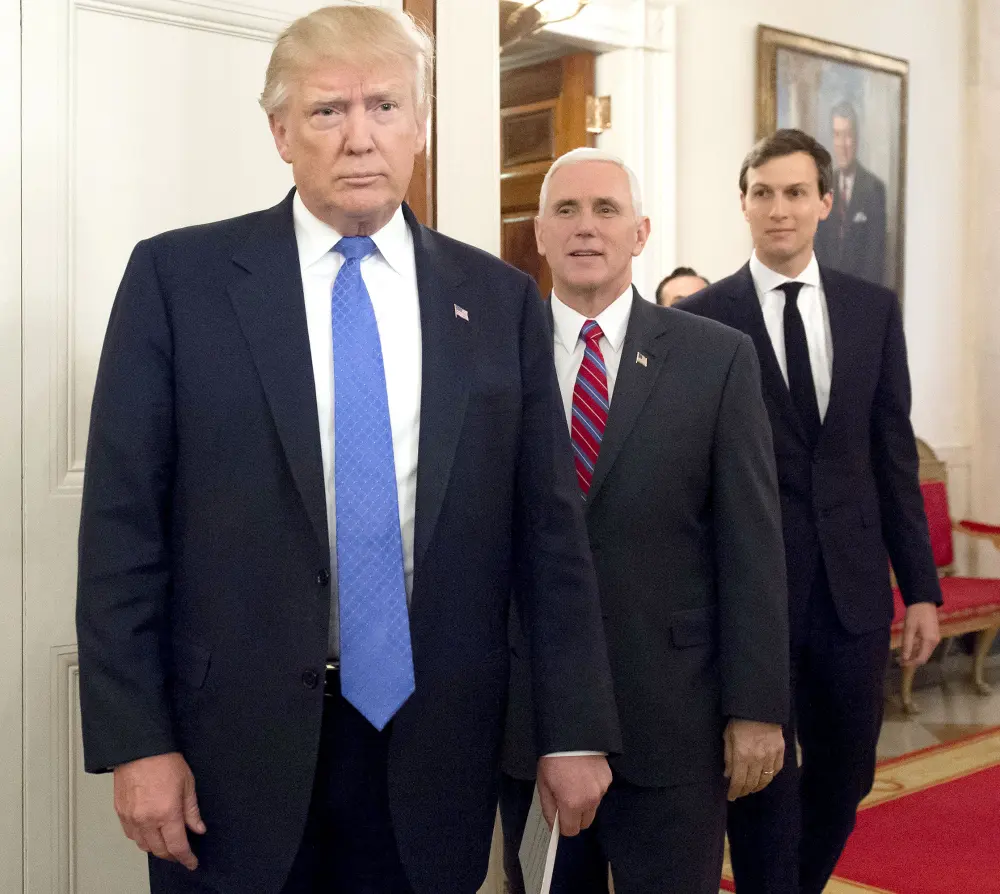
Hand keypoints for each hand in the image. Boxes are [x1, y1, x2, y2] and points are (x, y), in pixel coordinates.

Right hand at [113, 752, 205, 869]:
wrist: (138, 748)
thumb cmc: (164, 761)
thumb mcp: (188, 784)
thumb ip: (192, 811)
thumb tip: (198, 828)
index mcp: (166, 813)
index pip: (177, 846)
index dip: (186, 858)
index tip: (192, 862)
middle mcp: (146, 820)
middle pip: (159, 850)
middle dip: (172, 855)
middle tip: (181, 853)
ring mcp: (131, 818)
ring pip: (143, 846)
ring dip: (156, 848)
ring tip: (166, 844)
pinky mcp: (120, 813)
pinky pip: (131, 835)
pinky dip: (141, 839)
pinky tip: (149, 833)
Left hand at [536, 754, 610, 835]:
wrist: (571, 735)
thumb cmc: (553, 760)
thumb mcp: (544, 785)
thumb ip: (549, 809)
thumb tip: (554, 827)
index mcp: (572, 804)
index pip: (571, 831)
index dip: (564, 826)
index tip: (559, 816)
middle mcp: (590, 801)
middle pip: (585, 822)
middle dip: (575, 817)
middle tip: (567, 800)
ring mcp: (602, 790)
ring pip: (593, 807)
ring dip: (585, 802)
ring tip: (576, 783)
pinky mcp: (608, 779)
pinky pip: (600, 792)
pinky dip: (593, 788)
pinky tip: (585, 774)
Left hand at [724, 719, 783, 800]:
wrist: (759, 708)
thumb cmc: (739, 721)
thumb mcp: (728, 737)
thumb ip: (728, 758)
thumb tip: (728, 775)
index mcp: (742, 756)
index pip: (738, 782)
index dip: (734, 792)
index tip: (730, 797)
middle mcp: (757, 760)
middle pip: (751, 783)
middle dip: (744, 791)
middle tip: (739, 793)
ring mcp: (770, 757)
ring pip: (765, 780)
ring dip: (756, 787)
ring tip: (750, 789)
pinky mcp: (780, 752)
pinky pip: (776, 771)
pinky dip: (769, 778)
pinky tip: (764, 779)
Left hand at [900, 602, 940, 666]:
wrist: (924, 601)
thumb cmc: (915, 614)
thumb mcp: (909, 629)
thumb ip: (907, 645)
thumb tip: (904, 659)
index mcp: (929, 641)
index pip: (921, 658)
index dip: (911, 663)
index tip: (901, 664)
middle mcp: (935, 642)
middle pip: (924, 656)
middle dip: (913, 660)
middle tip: (900, 660)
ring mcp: (935, 638)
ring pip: (925, 652)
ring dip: (915, 654)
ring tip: (903, 654)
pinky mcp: (933, 635)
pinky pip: (926, 646)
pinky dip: (918, 648)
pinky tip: (909, 646)